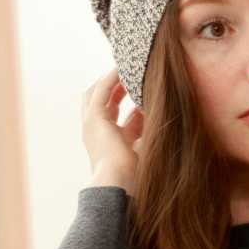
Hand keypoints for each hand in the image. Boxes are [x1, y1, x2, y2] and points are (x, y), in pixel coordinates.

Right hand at [82, 66, 143, 182]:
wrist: (120, 181)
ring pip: (96, 93)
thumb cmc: (135, 172)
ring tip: (125, 66)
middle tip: (128, 73)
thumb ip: (146, 131)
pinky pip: (102, 90)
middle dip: (112, 86)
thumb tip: (156, 113)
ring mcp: (92, 124)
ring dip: (111, 79)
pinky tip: (121, 68)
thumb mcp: (144, 147)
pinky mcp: (94, 118)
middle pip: (100, 100)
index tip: (138, 89)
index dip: (124, 99)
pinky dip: (111, 78)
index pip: (114, 113)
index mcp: (109, 139)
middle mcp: (98, 131)